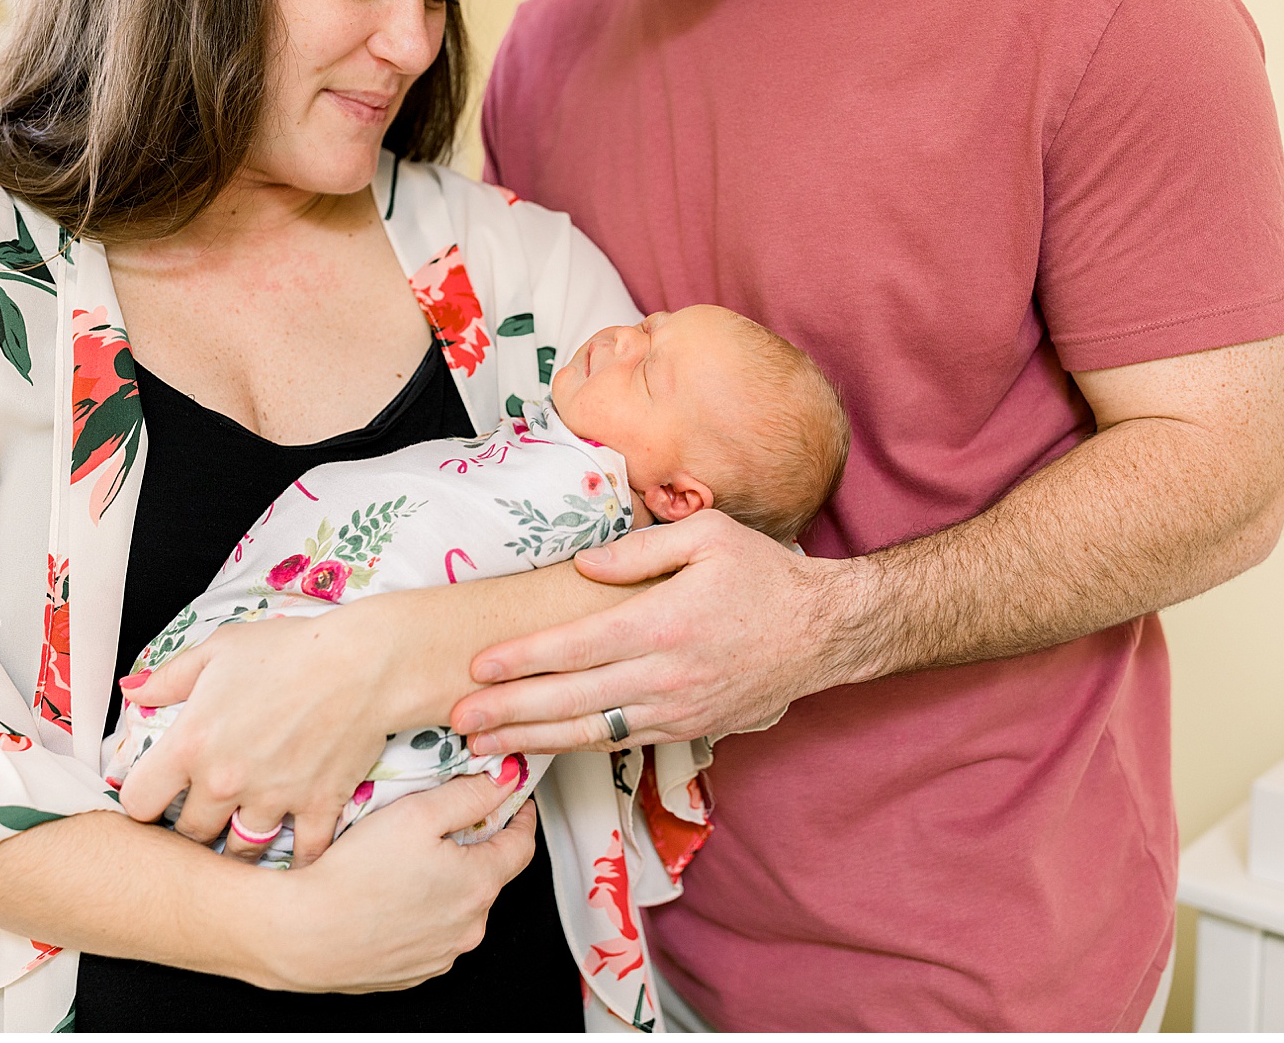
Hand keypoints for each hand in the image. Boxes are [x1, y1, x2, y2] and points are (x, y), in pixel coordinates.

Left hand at [118, 609, 398, 866]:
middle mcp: (225, 780)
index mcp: (192, 742)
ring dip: (241, 842)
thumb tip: (132, 692)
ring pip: (241, 850)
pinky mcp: (317, 807)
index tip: (160, 794)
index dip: (144, 800)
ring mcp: (273, 798)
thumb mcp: (220, 649)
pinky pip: (303, 854)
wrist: (364, 661)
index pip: (139, 802)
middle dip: (195, 824)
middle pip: (190, 833)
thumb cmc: (290, 648)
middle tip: (207, 811)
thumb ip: (170, 677)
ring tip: (246, 828)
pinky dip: (301, 857)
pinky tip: (297, 850)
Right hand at [255, 773, 538, 992]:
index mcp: (478, 885)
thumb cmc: (353, 875)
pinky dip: (420, 913)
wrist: (301, 935)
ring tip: (405, 862)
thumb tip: (505, 780)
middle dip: (473, 847)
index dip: (518, 816)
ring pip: (457, 906)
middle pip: (488, 875)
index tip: (511, 800)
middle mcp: (469, 927)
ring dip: (445, 883)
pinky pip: (429, 934)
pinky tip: (388, 896)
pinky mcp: (412, 972)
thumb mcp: (416, 813)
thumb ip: (468, 794)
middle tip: (440, 825)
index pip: (522, 845)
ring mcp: (441, 954)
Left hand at [450, 510, 841, 753]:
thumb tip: (582, 566)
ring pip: (592, 733)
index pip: (579, 647)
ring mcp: (677, 710)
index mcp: (666, 623)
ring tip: (484, 746)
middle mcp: (667, 675)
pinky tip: (541, 746)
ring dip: (533, 741)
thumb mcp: (709, 536)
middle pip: (573, 701)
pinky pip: (621, 743)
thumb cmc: (763, 576)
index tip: (478, 668)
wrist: (824, 632)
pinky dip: (576, 748)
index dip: (524, 660)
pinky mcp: (688, 730)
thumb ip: (640, 549)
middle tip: (458, 720)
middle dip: (510, 712)